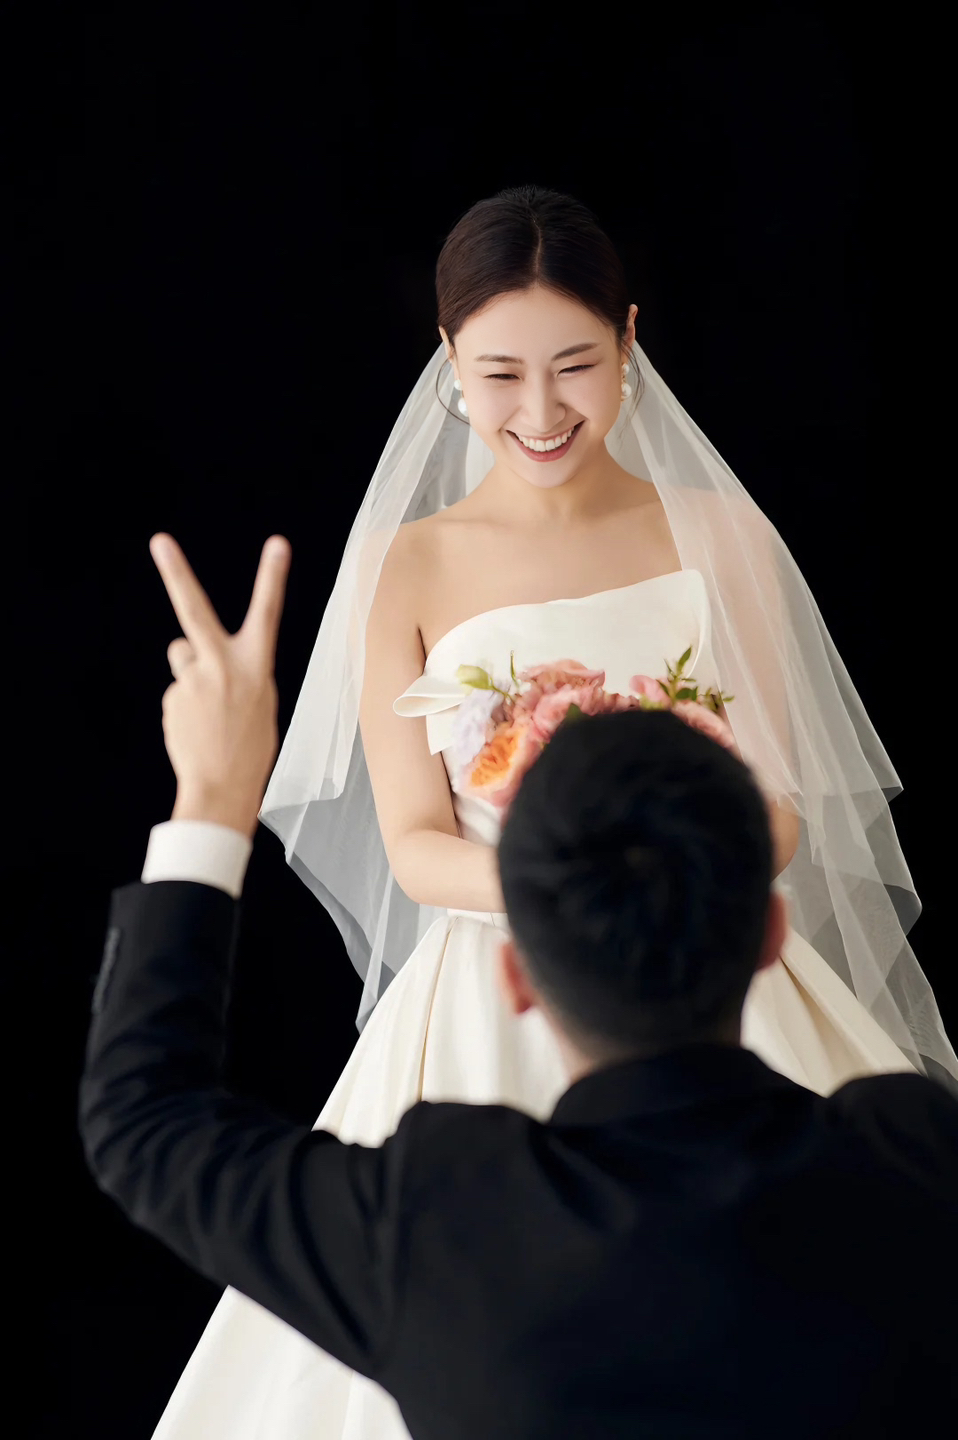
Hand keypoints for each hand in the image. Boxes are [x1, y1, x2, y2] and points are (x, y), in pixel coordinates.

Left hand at [150, 533, 291, 836]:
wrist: (222, 789)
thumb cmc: (251, 747)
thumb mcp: (261, 702)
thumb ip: (236, 671)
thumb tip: (196, 655)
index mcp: (257, 666)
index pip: (268, 613)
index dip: (273, 576)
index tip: (278, 543)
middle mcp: (223, 666)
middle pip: (194, 608)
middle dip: (177, 571)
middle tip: (160, 541)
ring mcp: (192, 680)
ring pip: (184, 657)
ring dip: (192, 672)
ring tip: (208, 709)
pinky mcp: (172, 698)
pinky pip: (179, 689)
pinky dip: (186, 704)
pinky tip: (198, 727)